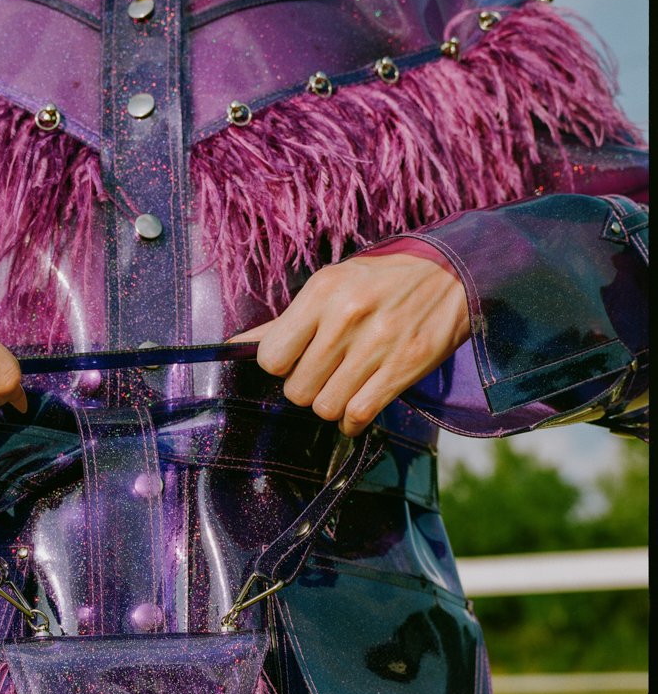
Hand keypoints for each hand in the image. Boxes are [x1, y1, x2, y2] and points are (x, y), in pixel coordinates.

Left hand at [229, 248, 470, 437]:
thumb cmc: (383, 282)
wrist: (455, 273)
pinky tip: (360, 403)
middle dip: (308, 389)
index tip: (296, 360)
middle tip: (326, 373)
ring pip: (326, 407)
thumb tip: (237, 346)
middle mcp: (346, 317)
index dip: (280, 367)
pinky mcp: (403, 368)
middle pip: (297, 389)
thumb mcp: (333, 284)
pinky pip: (358, 415)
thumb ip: (288, 319)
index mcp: (322, 291)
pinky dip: (354, 420)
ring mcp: (376, 344)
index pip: (271, 356)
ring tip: (346, 384)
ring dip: (332, 404)